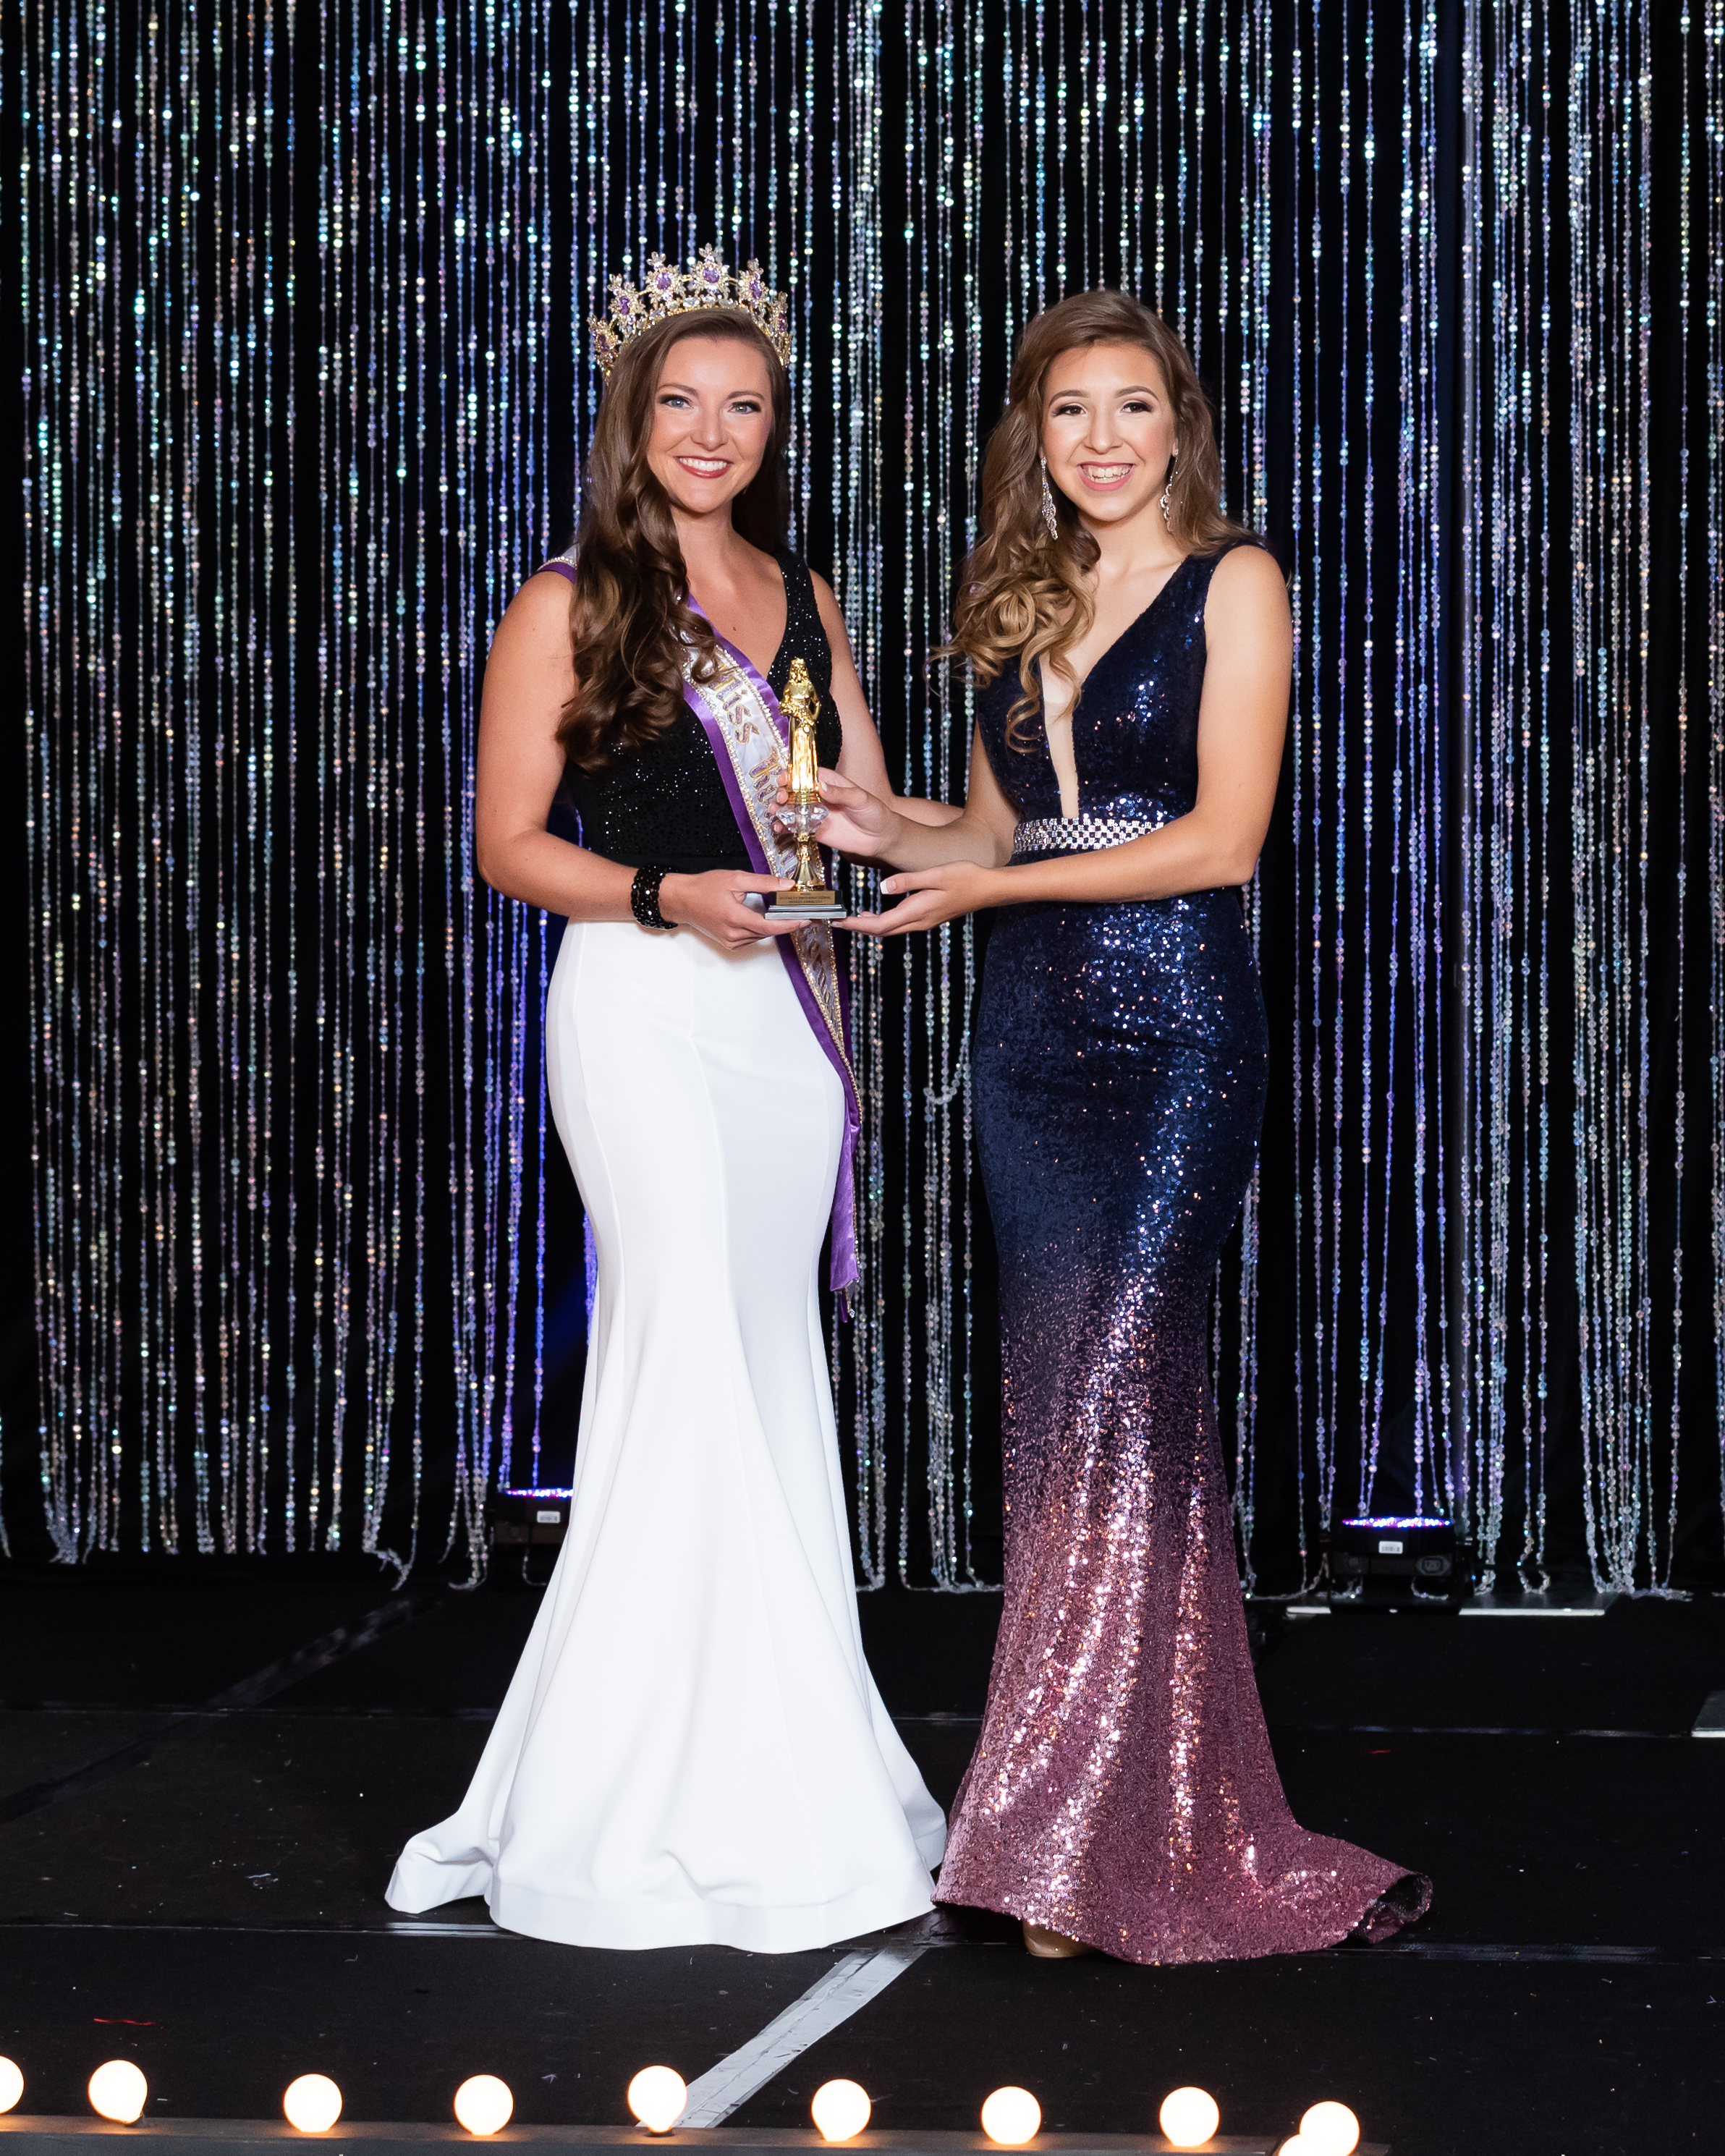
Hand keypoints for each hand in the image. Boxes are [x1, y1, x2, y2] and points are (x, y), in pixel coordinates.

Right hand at [659, 870, 800, 948]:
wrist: (681, 900)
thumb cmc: (703, 888)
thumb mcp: (735, 879)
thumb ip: (763, 882)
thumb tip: (786, 885)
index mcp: (734, 917)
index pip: (769, 926)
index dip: (789, 924)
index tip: (805, 919)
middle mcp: (732, 933)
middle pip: (767, 932)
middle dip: (785, 924)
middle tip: (800, 913)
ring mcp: (730, 941)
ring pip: (760, 936)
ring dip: (772, 927)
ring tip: (783, 913)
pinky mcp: (728, 943)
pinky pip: (751, 939)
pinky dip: (760, 930)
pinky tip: (761, 918)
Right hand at [774, 767, 899, 860]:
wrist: (881, 838)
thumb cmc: (875, 812)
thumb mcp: (860, 798)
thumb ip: (840, 793)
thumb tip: (820, 787)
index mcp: (829, 782)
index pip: (805, 774)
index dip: (791, 774)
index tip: (783, 779)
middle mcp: (819, 796)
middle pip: (794, 790)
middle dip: (783, 792)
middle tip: (781, 799)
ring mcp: (815, 813)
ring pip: (791, 808)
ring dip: (779, 809)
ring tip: (775, 812)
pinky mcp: (815, 829)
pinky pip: (796, 826)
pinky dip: (785, 826)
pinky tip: (779, 828)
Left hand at [846, 861, 1004, 936]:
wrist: (989, 889)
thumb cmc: (965, 878)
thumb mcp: (935, 874)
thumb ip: (907, 881)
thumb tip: (882, 888)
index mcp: (917, 911)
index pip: (880, 924)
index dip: (857, 925)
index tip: (838, 921)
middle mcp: (919, 921)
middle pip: (882, 931)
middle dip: (858, 927)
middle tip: (837, 921)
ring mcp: (925, 922)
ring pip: (890, 929)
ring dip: (870, 925)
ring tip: (851, 919)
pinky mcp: (929, 917)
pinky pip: (900, 924)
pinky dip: (883, 922)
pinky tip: (875, 914)